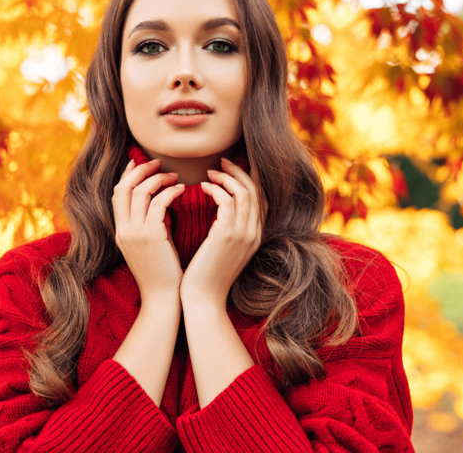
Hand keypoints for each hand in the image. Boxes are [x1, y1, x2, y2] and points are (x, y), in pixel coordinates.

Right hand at [112, 158, 185, 303]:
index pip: (117, 194)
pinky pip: (158, 203)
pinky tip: (182, 189)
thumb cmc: (163, 275)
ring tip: (174, 175)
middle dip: (139, 170)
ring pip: (139, 191)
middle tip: (157, 162)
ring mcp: (134, 233)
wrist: (163, 300)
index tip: (140, 162)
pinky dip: (170, 191)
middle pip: (123, 187)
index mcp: (121, 232)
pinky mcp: (151, 236)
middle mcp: (123, 230)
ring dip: (157, 178)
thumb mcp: (150, 247)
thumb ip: (151, 225)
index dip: (127, 175)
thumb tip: (163, 203)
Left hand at [180, 158, 266, 307]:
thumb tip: (219, 213)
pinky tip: (202, 187)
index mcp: (256, 236)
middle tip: (221, 162)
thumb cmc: (206, 277)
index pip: (260, 199)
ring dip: (227, 177)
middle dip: (239, 172)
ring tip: (210, 172)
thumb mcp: (223, 251)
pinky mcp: (227, 235)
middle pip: (255, 190)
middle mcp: (255, 233)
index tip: (230, 170)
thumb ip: (227, 231)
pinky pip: (226, 200)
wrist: (202, 299)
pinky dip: (216, 189)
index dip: (247, 180)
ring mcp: (244, 234)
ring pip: (243, 192)